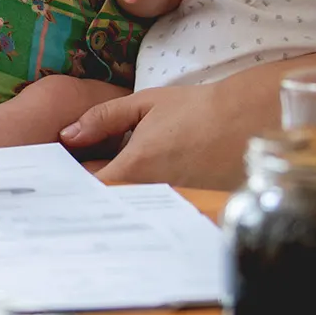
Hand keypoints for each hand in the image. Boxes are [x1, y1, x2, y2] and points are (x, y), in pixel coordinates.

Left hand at [58, 82, 267, 190]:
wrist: (247, 122)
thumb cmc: (197, 110)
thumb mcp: (145, 104)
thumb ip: (102, 119)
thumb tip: (68, 134)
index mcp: (134, 167)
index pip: (87, 185)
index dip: (72, 178)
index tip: (68, 166)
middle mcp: (149, 193)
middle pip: (106, 200)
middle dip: (92, 189)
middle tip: (90, 168)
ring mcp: (169, 206)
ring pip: (130, 207)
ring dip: (118, 194)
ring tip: (119, 171)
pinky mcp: (187, 210)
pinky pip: (155, 211)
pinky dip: (145, 202)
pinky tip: (150, 181)